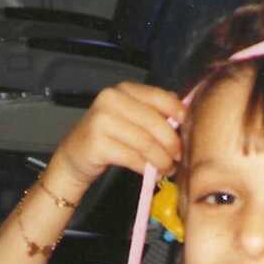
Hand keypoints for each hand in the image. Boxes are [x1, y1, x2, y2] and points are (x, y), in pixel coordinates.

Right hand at [49, 82, 185, 190]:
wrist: (75, 156)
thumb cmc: (109, 136)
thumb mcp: (131, 117)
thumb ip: (154, 112)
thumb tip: (185, 116)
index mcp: (124, 89)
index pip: (160, 97)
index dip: (178, 113)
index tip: (188, 129)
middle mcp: (111, 99)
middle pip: (154, 122)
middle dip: (172, 143)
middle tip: (179, 157)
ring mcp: (101, 120)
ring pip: (145, 142)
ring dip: (162, 159)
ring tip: (168, 168)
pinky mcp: (97, 143)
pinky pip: (132, 157)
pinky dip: (147, 168)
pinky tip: (153, 173)